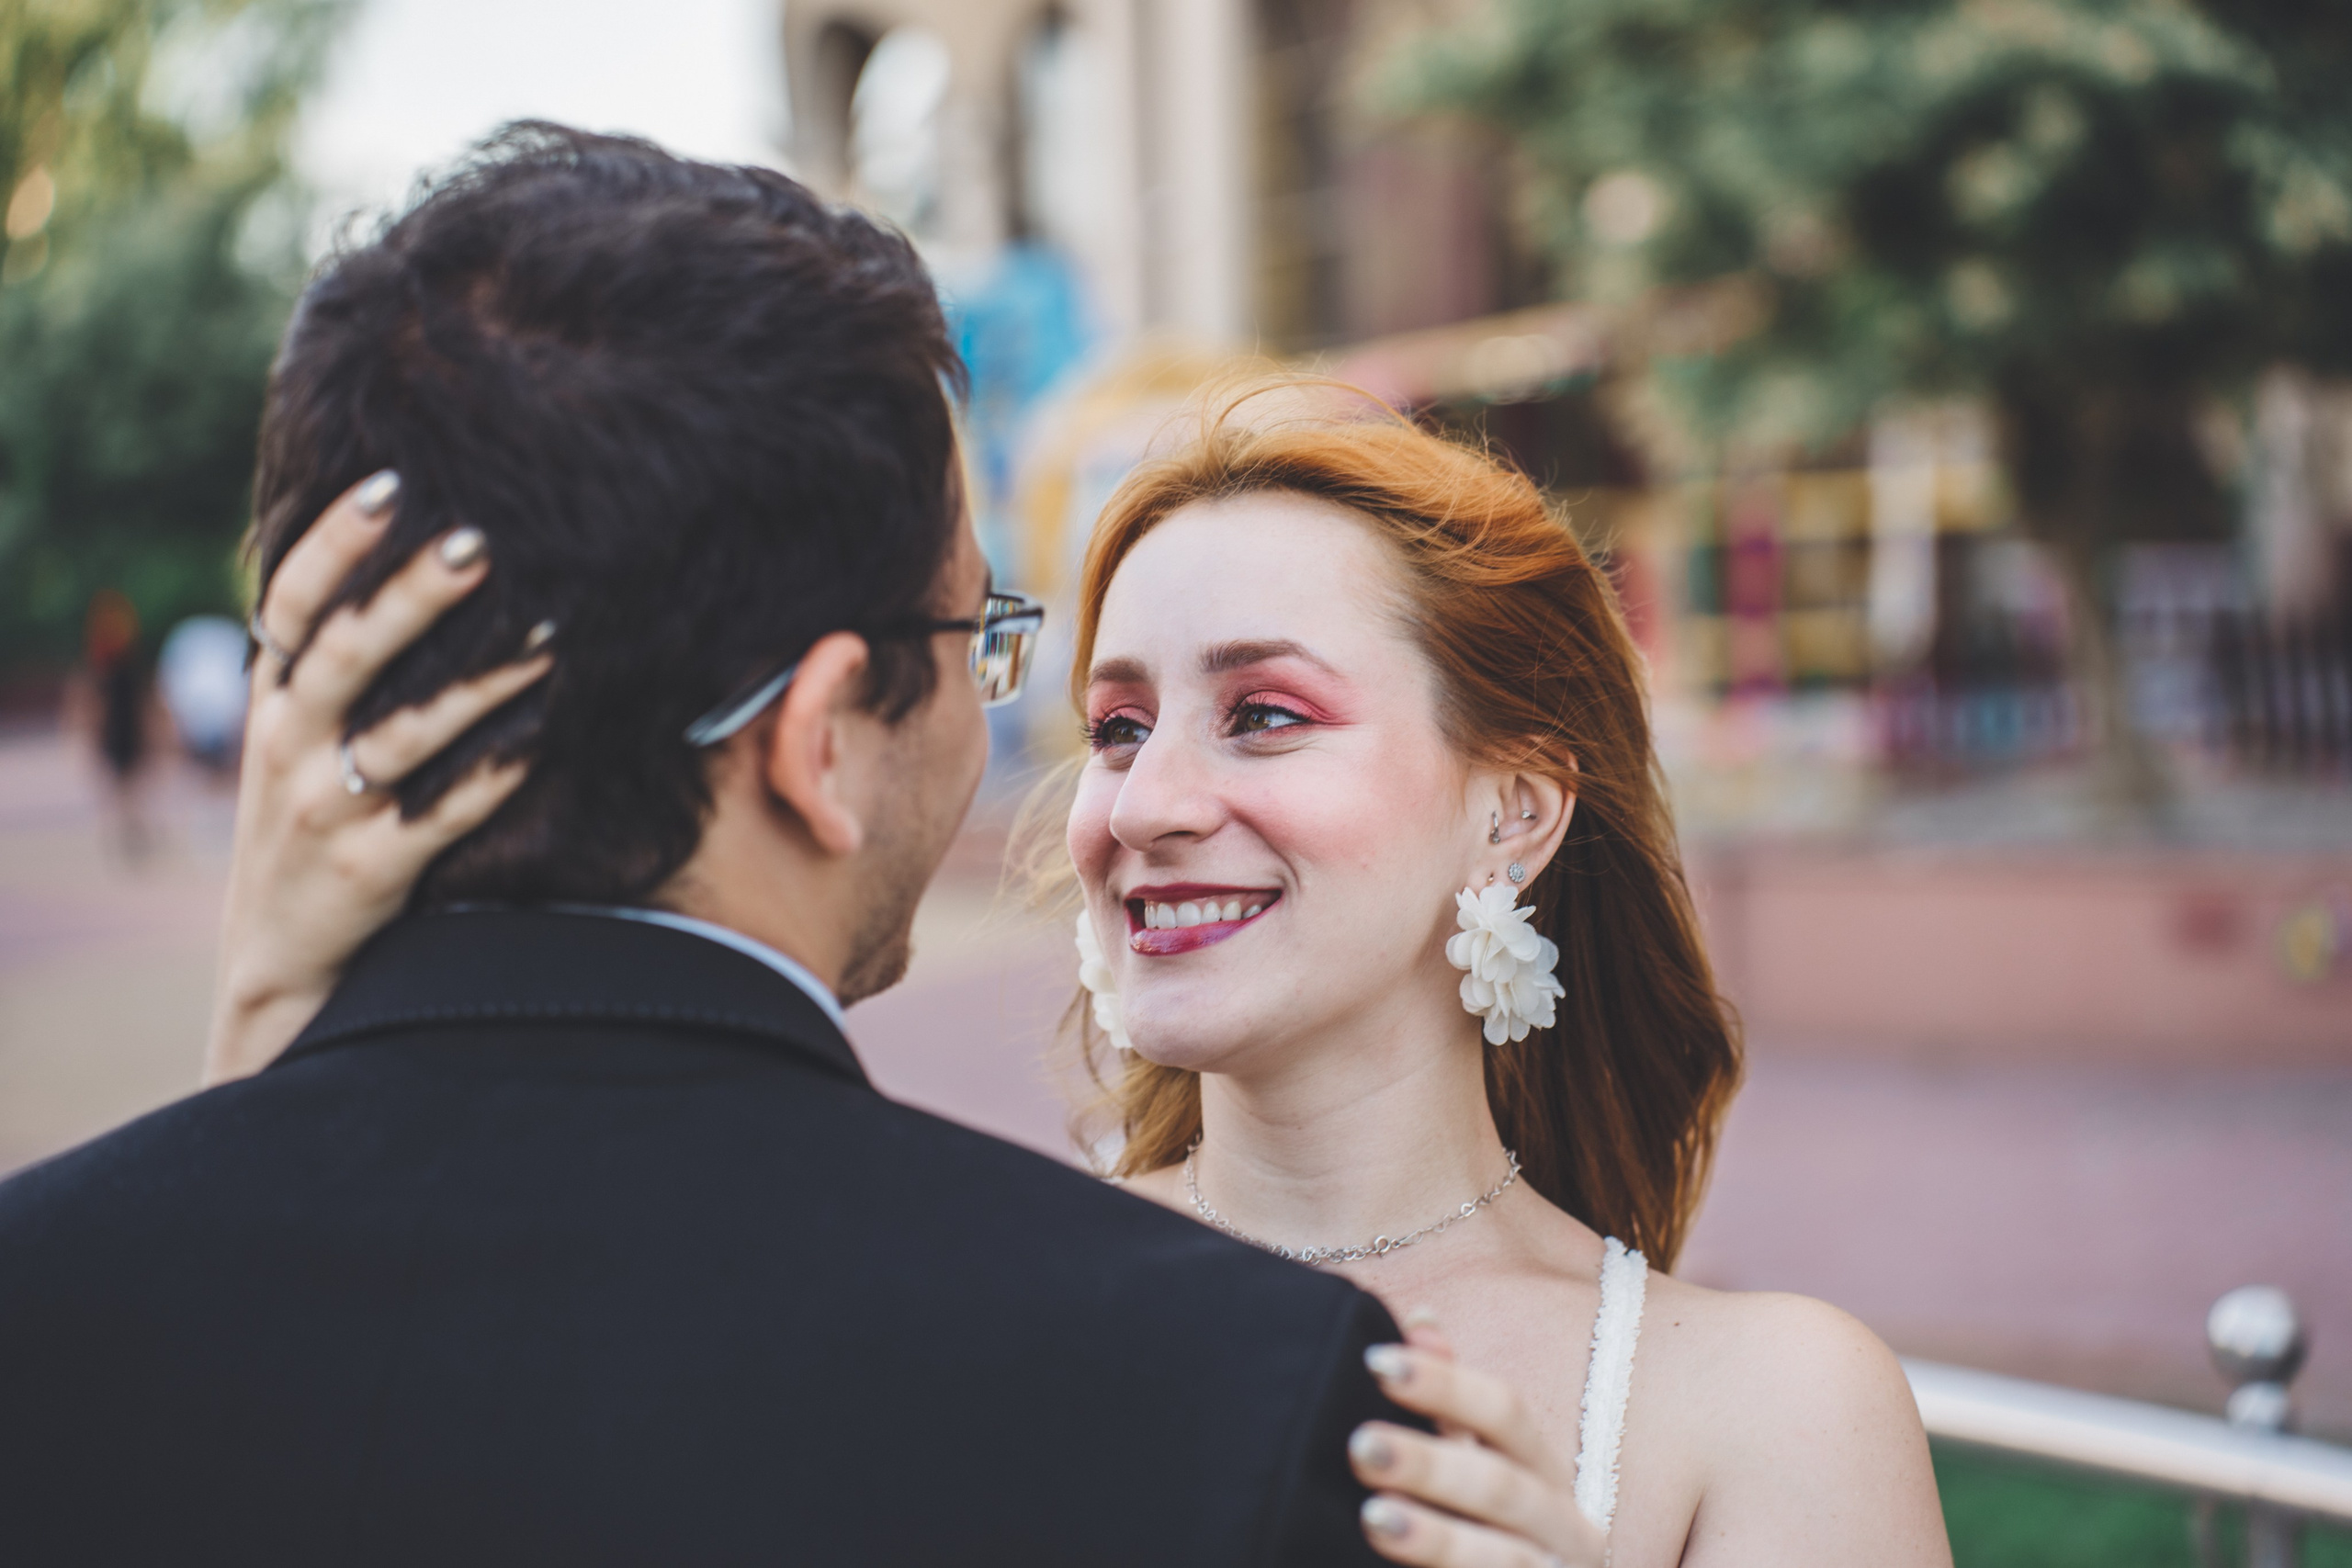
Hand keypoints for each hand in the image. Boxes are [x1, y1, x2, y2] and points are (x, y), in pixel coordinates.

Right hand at [204, 472, 550, 1083]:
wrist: (279, 957)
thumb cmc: (310, 817)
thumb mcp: (294, 733)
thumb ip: (330, 656)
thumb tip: (396, 547)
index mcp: (274, 699)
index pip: (292, 602)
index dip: (335, 542)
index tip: (390, 481)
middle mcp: (289, 745)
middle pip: (347, 654)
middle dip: (410, 595)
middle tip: (478, 540)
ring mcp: (325, 811)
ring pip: (404, 735)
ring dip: (479, 684)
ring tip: (547, 634)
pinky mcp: (367, 871)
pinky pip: (439, 817)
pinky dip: (491, 777)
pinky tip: (545, 741)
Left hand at [1351, 1322, 1608, 1567]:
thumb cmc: (1499, 1532)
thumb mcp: (1482, 1462)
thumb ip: (1451, 1401)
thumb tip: (1422, 1320)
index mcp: (1542, 1471)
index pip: (1505, 1413)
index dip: (1445, 1384)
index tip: (1378, 1362)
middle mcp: (1560, 1526)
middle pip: (1500, 1486)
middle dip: (1430, 1465)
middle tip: (1362, 1444)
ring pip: (1504, 1560)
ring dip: (1439, 1539)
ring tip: (1375, 1518)